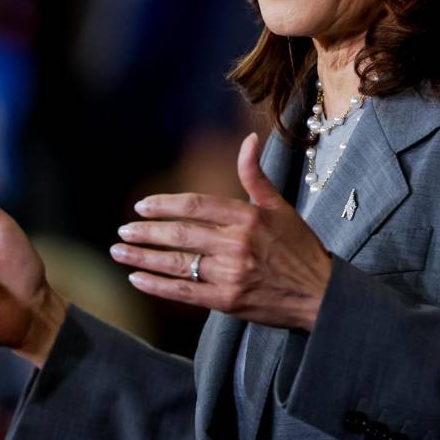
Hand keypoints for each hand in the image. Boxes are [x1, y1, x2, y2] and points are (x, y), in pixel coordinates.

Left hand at [110, 132, 333, 330]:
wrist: (320, 294)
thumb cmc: (300, 248)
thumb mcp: (280, 207)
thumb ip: (255, 175)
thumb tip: (249, 139)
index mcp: (247, 217)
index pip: (196, 205)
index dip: (165, 205)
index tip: (142, 206)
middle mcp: (236, 244)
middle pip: (180, 234)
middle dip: (146, 232)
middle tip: (123, 230)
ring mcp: (230, 274)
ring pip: (177, 263)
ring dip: (143, 257)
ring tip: (120, 251)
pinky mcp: (227, 300)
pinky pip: (184, 292)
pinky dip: (158, 285)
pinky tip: (137, 279)